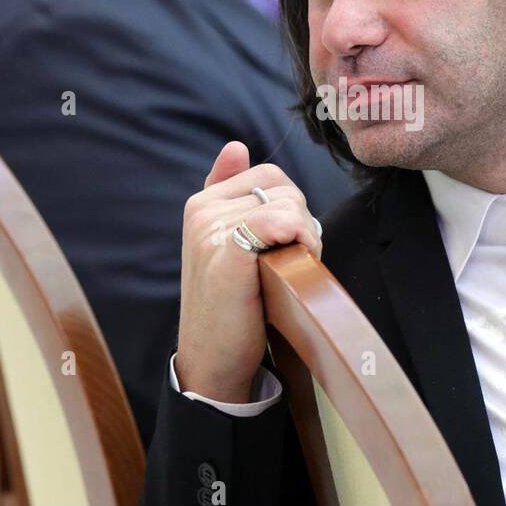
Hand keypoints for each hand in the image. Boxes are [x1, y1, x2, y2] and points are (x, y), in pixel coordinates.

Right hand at [175, 142, 322, 403]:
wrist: (214, 359)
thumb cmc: (233, 304)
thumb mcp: (229, 243)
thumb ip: (232, 195)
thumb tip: (236, 146)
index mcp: (203, 202)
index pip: (270, 174)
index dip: (292, 207)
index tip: (286, 245)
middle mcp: (202, 209)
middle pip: (284, 188)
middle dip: (301, 223)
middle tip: (289, 263)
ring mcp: (210, 230)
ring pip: (287, 205)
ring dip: (304, 237)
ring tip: (285, 271)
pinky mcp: (225, 252)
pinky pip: (277, 221)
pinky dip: (297, 239)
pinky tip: (289, 266)